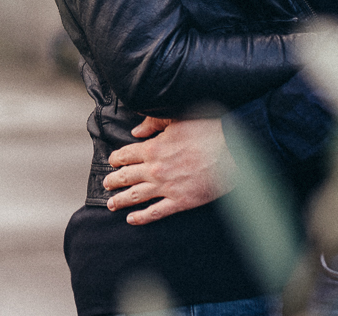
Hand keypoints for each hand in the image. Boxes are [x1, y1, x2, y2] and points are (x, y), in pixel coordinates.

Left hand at [102, 117, 235, 224]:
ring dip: (121, 200)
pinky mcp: (180, 201)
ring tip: (111, 204)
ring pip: (136, 196)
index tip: (112, 162)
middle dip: (114, 181)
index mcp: (152, 148)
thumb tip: (136, 131)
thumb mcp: (176, 118)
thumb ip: (153, 123)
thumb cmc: (206, 131)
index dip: (116, 159)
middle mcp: (155, 169)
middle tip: (106, 184)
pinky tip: (132, 219)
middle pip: (126, 177)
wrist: (231, 151)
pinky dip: (141, 217)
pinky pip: (156, 212)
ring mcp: (166, 187)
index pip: (126, 155)